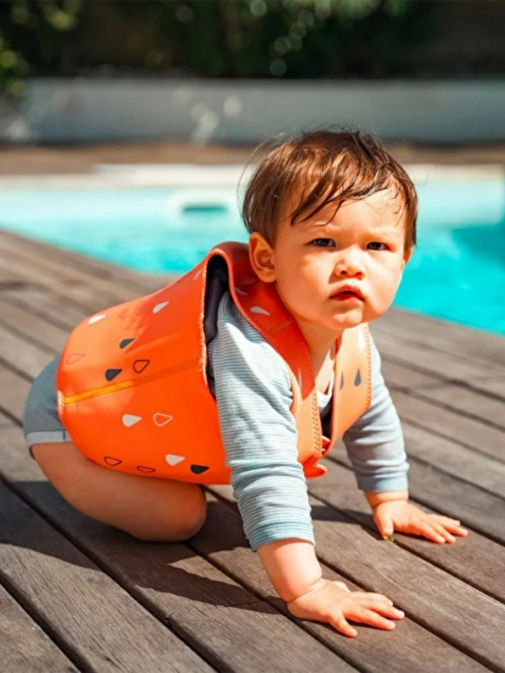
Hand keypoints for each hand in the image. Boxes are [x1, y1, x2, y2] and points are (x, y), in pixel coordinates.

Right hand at [287, 578, 403, 637]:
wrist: (299, 585)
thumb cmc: (313, 588)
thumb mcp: (329, 587)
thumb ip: (339, 589)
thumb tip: (344, 587)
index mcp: (346, 595)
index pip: (367, 597)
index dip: (380, 600)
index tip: (392, 603)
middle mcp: (346, 600)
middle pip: (370, 605)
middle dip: (386, 610)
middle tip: (401, 615)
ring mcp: (338, 606)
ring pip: (361, 613)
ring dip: (376, 619)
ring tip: (389, 626)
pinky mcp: (327, 613)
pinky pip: (337, 622)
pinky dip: (345, 627)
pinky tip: (353, 634)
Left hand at [372, 499, 467, 543]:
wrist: (388, 501)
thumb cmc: (384, 513)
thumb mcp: (381, 519)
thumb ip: (384, 526)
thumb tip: (386, 534)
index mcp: (410, 521)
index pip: (423, 528)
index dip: (432, 534)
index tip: (442, 540)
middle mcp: (420, 518)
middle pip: (434, 526)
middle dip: (445, 533)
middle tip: (455, 540)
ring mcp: (423, 516)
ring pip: (440, 522)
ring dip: (451, 527)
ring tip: (464, 532)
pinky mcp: (425, 516)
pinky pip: (438, 519)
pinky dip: (448, 521)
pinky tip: (457, 523)